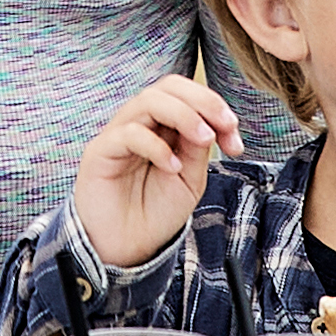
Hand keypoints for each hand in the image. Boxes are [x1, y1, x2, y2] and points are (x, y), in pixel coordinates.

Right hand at [71, 76, 241, 271]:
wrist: (126, 249)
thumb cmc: (154, 213)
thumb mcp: (189, 180)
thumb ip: (197, 149)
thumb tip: (212, 123)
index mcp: (163, 127)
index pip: (187, 95)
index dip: (215, 107)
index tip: (235, 141)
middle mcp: (141, 123)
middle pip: (169, 86)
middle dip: (203, 100)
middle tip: (225, 125)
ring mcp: (119, 134)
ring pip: (149, 100)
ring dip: (184, 115)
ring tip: (204, 139)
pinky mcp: (101, 151)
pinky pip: (128, 133)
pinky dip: (156, 146)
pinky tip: (172, 167)